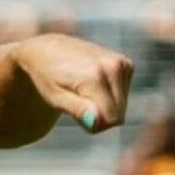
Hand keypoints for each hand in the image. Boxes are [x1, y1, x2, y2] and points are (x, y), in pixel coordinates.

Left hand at [18, 34, 134, 133]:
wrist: (49, 49)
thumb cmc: (49, 77)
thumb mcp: (56, 98)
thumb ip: (78, 110)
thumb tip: (97, 120)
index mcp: (96, 77)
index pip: (111, 119)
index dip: (95, 124)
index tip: (77, 114)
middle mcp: (113, 67)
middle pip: (119, 114)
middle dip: (100, 116)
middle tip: (78, 102)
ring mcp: (122, 63)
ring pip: (122, 105)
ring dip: (104, 105)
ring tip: (84, 92)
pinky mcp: (126, 63)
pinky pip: (123, 94)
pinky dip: (109, 95)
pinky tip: (93, 85)